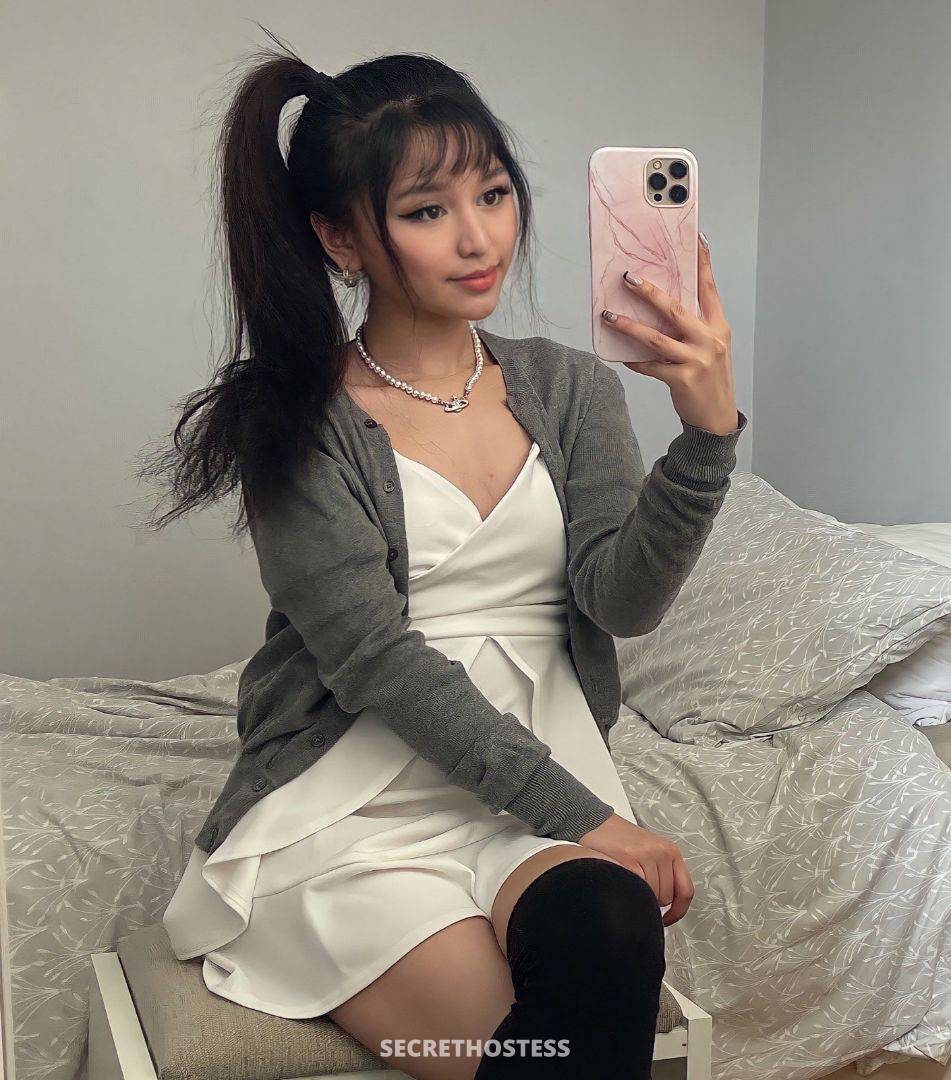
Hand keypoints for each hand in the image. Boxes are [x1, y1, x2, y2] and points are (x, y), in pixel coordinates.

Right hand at [579, 814, 694, 927]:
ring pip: (651, 895)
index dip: (678, 911)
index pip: (686, 891)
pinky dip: (628, 889)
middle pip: (666, 897)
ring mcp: (645, 855)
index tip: (667, 919)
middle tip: (637, 887)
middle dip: (651, 899)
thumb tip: (666, 907)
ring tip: (627, 879)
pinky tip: (621, 880)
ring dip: (638, 894)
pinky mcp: (628, 859)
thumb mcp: (652, 852)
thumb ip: (663, 874)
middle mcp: (662, 852)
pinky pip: (635, 888)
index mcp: (671, 851)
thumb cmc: (623, 841)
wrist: (598, 823)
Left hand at [601, 235, 738, 435]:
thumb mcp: (710, 347)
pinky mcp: (682, 380)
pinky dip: (635, 360)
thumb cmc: (710, 378)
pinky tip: (622, 356)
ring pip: (656, 338)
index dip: (702, 264)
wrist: (717, 418)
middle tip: (628, 278)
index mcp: (718, 327)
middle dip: (649, 292)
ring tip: (608, 316)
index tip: (697, 239)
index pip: (709, 289)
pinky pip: (651, 366)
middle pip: (675, 309)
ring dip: (629, 326)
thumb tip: (660, 305)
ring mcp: (696, 360)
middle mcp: (709, 340)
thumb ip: (693, 326)